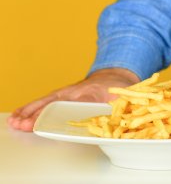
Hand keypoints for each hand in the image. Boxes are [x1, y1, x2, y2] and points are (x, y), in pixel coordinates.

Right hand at [6, 68, 140, 131]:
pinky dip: (29, 110)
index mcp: (92, 92)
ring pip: (45, 103)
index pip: (77, 102)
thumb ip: (122, 104)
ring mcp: (65, 94)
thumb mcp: (124, 94)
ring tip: (15, 123)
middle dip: (39, 114)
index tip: (54, 119)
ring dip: (30, 113)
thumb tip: (121, 114)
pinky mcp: (59, 97)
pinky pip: (43, 103)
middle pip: (54, 103)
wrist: (113, 76)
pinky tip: (17, 117)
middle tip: (25, 125)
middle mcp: (75, 92)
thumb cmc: (118, 88)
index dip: (63, 111)